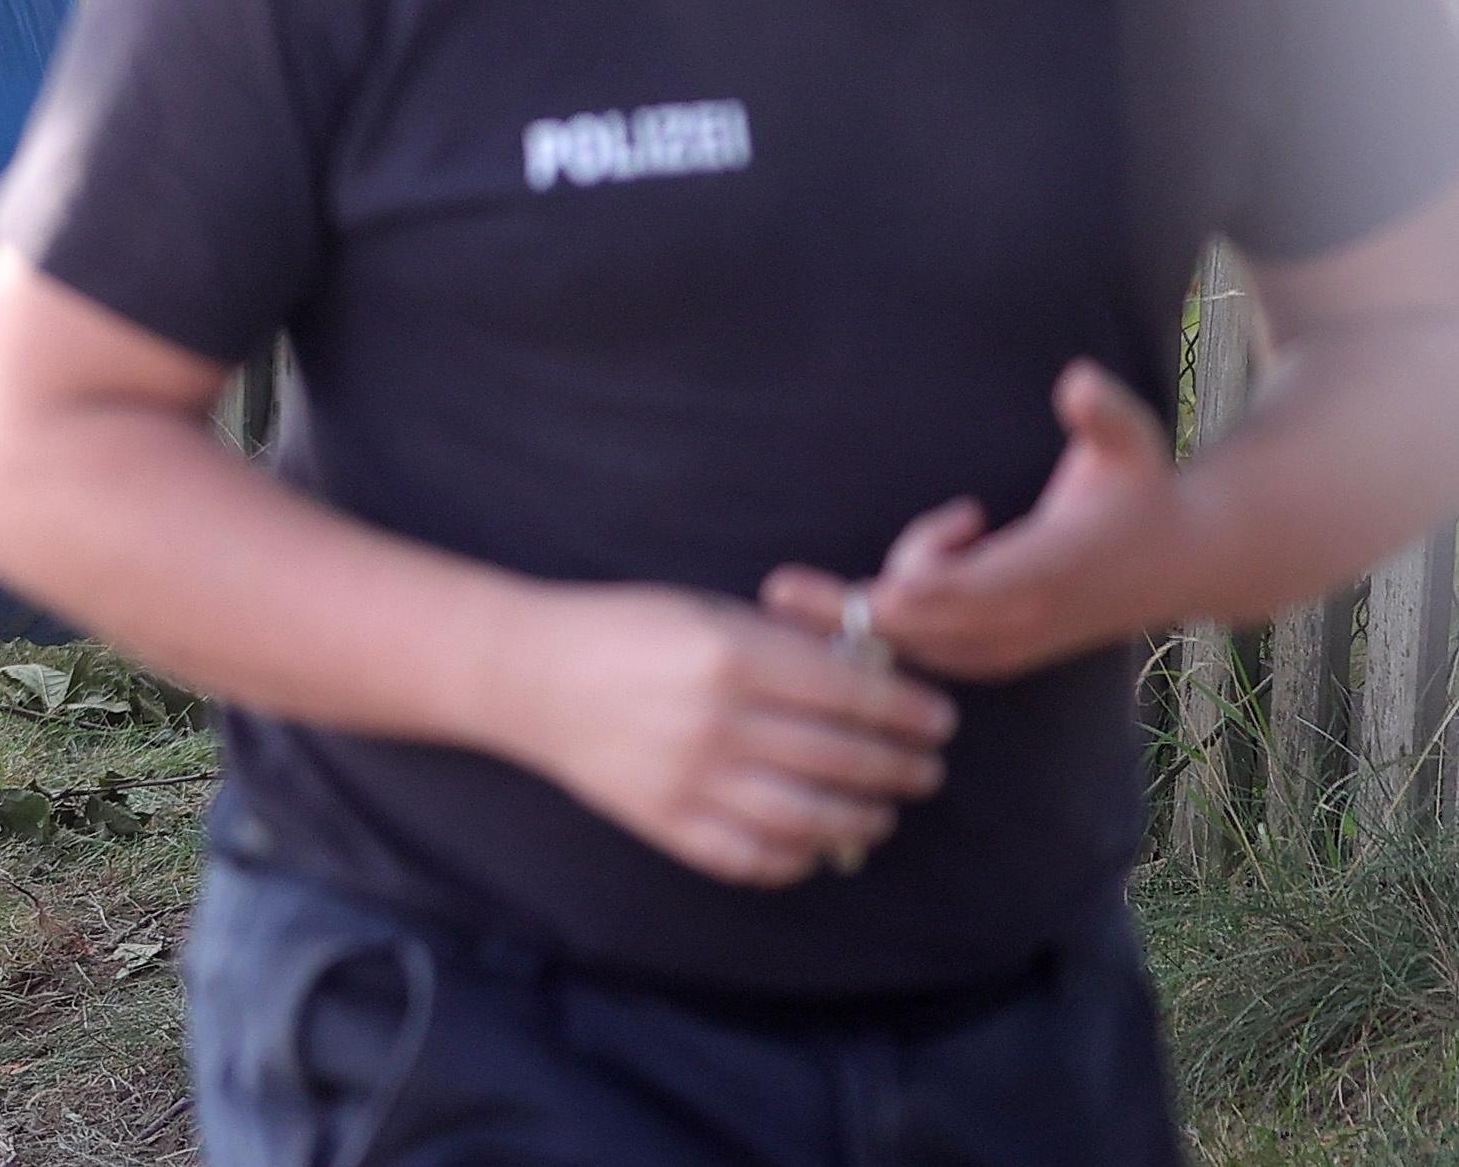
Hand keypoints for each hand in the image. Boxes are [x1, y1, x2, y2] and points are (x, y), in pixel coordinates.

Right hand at [496, 581, 953, 888]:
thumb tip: (869, 679)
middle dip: (901, 767)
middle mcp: (718, 724)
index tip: (939, 720)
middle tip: (925, 769)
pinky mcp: (669, 825)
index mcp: (730, 657)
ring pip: (813, 819)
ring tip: (883, 811)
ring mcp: (693, 782)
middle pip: (844, 760)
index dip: (908, 711)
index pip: (852, 694)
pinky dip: (800, 856)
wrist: (529, 674)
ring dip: (865, 819)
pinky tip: (817, 842)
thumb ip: (783, 646)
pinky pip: (757, 857)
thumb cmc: (624, 629)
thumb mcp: (707, 612)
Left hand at [776, 362, 1193, 684]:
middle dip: (851, 610)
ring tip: (963, 518)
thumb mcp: (1134, 440)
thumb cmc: (1143, 490)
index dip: (914, 593)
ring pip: (918, 636)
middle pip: (922, 628)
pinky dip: (908, 608)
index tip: (862, 593)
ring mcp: (1012, 646)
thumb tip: (1078, 382)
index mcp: (1051, 570)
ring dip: (896, 586)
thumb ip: (1104, 412)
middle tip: (781, 588)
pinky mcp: (1000, 657)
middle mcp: (1026, 620)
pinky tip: (957, 539)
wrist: (1182, 561)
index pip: (970, 592)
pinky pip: (928, 647)